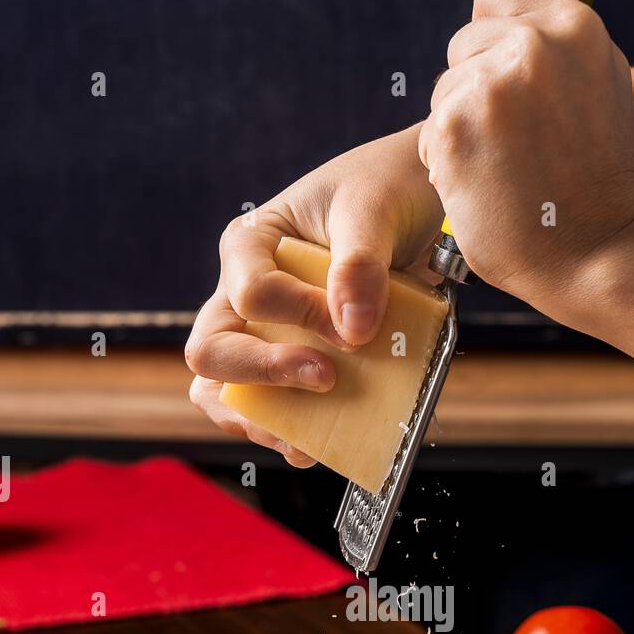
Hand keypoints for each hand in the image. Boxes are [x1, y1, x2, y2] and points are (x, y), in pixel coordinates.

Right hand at [185, 126, 442, 462]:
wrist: (421, 201)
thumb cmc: (387, 188)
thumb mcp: (373, 209)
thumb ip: (360, 262)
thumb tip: (350, 331)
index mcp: (249, 246)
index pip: (248, 296)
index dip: (297, 317)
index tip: (351, 326)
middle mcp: (243, 294)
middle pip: (212, 353)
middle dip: (262, 376)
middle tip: (322, 380)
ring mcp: (266, 336)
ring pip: (226, 392)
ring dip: (264, 420)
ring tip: (308, 441)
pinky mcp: (296, 365)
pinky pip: (274, 410)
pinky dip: (294, 433)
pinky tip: (325, 445)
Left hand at [418, 0, 633, 325]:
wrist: (597, 251)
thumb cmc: (600, 182)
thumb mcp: (602, 88)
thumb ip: (559, 50)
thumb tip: (518, 21)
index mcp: (574, 26)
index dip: (492, 27)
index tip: (501, 66)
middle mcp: (532, 44)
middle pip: (465, 43)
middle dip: (477, 88)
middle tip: (515, 143)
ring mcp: (490, 85)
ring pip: (444, 91)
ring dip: (462, 128)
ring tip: (505, 169)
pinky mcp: (455, 128)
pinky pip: (430, 133)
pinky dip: (448, 162)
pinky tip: (486, 188)